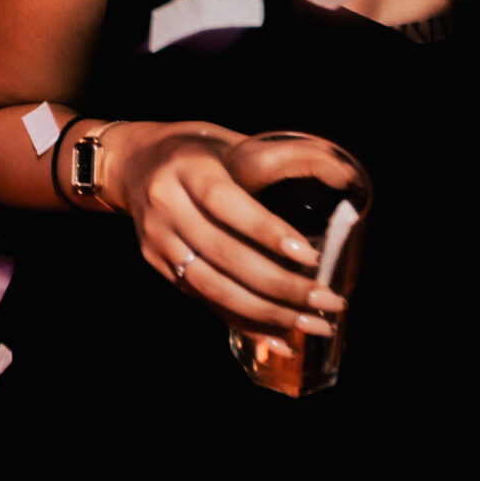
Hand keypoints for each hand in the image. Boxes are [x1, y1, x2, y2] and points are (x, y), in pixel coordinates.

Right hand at [114, 122, 345, 335]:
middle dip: (281, 285)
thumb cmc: (197, 152)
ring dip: (267, 313)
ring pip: (213, 286)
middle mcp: (166, 205)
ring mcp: (158, 240)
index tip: (310, 256)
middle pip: (223, 254)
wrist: (133, 164)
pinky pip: (204, 301)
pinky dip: (243, 323)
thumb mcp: (234, 142)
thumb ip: (286, 159)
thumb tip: (346, 177)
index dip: (266, 231)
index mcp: (187, 167)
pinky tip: (279, 338)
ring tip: (312, 325)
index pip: (225, 203)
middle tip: (327, 301)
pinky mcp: (158, 265)